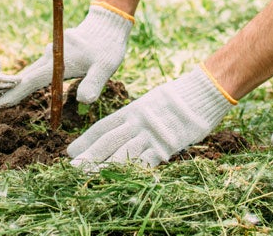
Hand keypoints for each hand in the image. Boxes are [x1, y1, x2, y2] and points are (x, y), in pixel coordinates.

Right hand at [0, 2, 132, 110]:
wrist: (107, 23)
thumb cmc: (107, 47)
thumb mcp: (105, 67)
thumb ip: (94, 84)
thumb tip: (83, 102)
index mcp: (58, 61)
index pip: (31, 81)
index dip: (14, 94)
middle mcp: (49, 56)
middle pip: (24, 77)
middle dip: (6, 93)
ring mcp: (49, 53)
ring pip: (29, 73)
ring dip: (15, 87)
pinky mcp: (53, 54)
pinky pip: (36, 69)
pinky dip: (26, 80)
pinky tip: (19, 88)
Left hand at [67, 67, 233, 169]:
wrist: (201, 92)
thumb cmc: (178, 96)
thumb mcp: (151, 101)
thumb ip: (137, 115)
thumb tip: (125, 125)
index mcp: (132, 110)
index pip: (103, 127)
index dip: (86, 140)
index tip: (70, 151)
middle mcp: (137, 122)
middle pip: (108, 141)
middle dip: (89, 156)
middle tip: (71, 168)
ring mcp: (151, 134)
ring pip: (123, 153)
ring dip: (105, 167)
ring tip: (89, 177)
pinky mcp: (166, 145)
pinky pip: (147, 161)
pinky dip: (133, 171)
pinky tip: (121, 180)